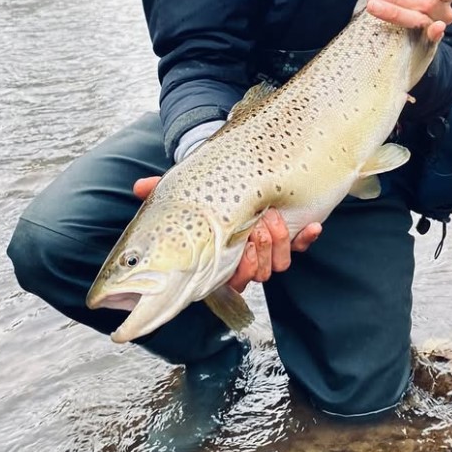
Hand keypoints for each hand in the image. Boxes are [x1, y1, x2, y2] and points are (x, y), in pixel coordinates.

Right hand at [133, 178, 320, 292]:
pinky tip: (312, 226)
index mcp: (222, 255)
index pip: (232, 280)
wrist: (242, 172)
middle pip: (259, 273)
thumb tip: (139, 187)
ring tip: (275, 218)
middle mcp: (247, 256)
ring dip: (281, 242)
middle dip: (261, 251)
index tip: (241, 248)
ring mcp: (270, 247)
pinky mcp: (292, 234)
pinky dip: (307, 238)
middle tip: (260, 225)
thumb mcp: (188, 188)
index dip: (240, 270)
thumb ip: (162, 188)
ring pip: (280, 264)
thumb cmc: (211, 187)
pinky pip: (303, 245)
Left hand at [360, 0, 451, 42]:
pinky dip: (432, 36)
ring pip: (421, 21)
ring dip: (395, 13)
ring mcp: (433, 30)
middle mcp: (442, 10)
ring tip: (373, 6)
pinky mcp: (422, 46)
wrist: (367, 15)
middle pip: (428, 4)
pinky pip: (431, 42)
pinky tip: (429, 30)